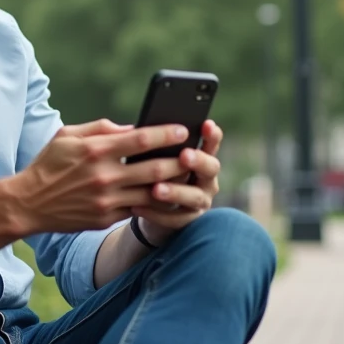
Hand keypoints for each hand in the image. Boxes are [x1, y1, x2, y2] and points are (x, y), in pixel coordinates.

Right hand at [7, 119, 197, 235]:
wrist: (29, 203)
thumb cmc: (49, 164)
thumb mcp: (68, 135)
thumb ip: (101, 128)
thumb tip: (133, 128)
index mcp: (95, 150)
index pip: (140, 139)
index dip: (166, 133)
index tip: (183, 129)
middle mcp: (104, 176)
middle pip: (154, 168)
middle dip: (179, 160)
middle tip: (194, 153)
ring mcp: (107, 200)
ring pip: (152, 193)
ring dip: (173, 184)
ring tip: (187, 175)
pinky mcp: (107, 218)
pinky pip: (139, 209)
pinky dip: (155, 202)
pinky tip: (168, 195)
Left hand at [134, 120, 222, 244]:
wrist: (145, 205)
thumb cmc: (148, 170)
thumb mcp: (147, 154)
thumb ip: (146, 142)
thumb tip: (132, 129)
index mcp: (200, 156)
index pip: (211, 143)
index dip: (211, 135)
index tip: (206, 124)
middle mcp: (205, 178)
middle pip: (210, 168)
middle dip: (198, 161)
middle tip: (184, 155)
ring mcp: (199, 200)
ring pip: (194, 196)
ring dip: (176, 192)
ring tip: (155, 189)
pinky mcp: (187, 220)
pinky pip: (175, 219)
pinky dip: (157, 214)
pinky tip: (138, 207)